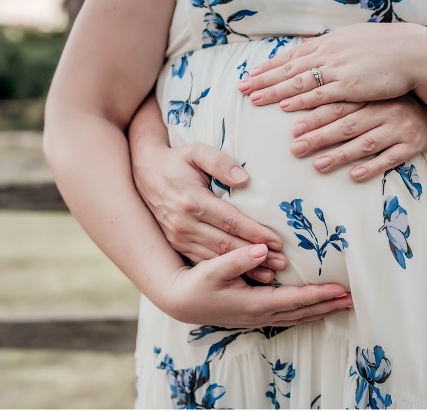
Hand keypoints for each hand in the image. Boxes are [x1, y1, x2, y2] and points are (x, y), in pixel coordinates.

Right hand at [131, 139, 286, 283]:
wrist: (144, 173)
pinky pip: (205, 262)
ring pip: (216, 258)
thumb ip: (220, 161)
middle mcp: (184, 224)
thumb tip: (244, 179)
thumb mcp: (197, 151)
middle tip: (282, 261)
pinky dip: (227, 271)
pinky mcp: (178, 244)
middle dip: (256, 255)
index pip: (231, 221)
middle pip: (226, 244)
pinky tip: (246, 276)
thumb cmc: (177, 160)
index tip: (277, 241)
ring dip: (244, 269)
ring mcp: (179, 237)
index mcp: (192, 201)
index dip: (255, 232)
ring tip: (270, 273)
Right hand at [167, 244, 352, 326]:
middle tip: (352, 300)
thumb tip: (264, 249)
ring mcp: (258, 318)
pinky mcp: (255, 315)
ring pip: (298, 316)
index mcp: (254, 304)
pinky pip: (289, 315)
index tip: (340, 290)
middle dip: (328, 305)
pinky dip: (306, 312)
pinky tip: (315, 308)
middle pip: (302, 312)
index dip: (319, 295)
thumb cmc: (196, 284)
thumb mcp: (213, 268)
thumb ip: (238, 258)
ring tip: (341, 305)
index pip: (295, 300)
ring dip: (321, 310)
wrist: (180, 301)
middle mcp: (260, 315)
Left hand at [237, 22, 426, 109]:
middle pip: (290, 68)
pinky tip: (287, 107)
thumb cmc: (390, 48)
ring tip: (255, 100)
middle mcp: (330, 55)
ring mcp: (341, 71)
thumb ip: (335, 46)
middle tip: (241, 88)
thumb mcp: (356, 40)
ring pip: (301, 83)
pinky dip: (302, 101)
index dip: (270, 66)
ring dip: (275, 92)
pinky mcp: (354, 87)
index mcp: (331, 44)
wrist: (415, 51)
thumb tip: (315, 44)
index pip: (293, 55)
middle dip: (263, 79)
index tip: (251, 73)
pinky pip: (322, 96)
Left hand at [289, 95, 426, 180]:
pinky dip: (373, 166)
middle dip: (320, 137)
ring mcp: (398, 129)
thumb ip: (347, 95)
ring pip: (365, 143)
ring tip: (318, 165)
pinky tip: (355, 175)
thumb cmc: (397, 99)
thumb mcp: (373, 91)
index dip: (315, 117)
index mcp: (371, 97)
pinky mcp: (411, 146)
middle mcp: (383, 112)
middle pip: (347, 126)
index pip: (338, 106)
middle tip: (296, 148)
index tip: (293, 128)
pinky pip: (391, 158)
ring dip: (341, 154)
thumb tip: (309, 96)